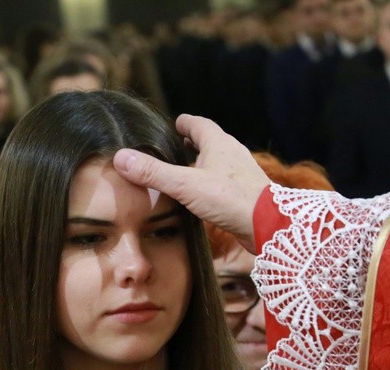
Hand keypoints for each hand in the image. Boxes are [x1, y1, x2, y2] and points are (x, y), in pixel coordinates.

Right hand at [113, 114, 269, 250]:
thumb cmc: (230, 199)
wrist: (268, 226)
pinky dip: (211, 182)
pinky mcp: (246, 194)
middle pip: (211, 142)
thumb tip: (121, 158)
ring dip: (204, 163)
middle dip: (194, 142)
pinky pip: (224, 182)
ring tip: (187, 169)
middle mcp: (232, 155)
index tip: (176, 122)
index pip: (200, 125)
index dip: (186, 123)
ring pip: (219, 162)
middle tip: (178, 143)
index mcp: (219, 144)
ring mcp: (241, 175)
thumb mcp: (185, 184)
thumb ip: (154, 173)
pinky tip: (203, 195)